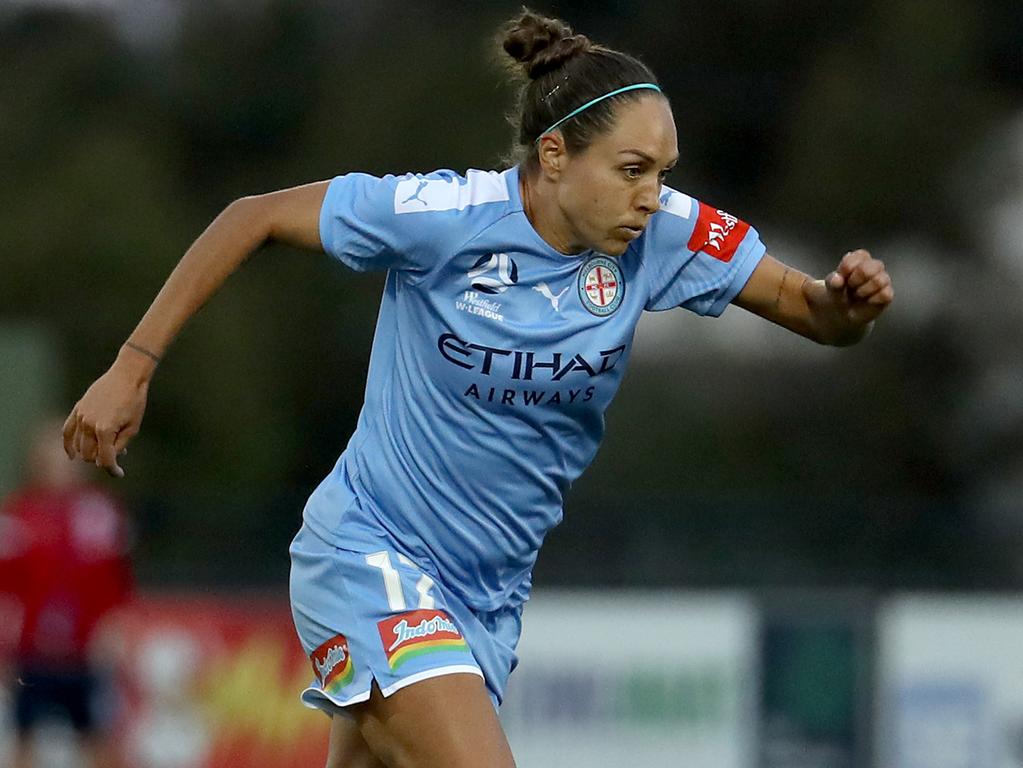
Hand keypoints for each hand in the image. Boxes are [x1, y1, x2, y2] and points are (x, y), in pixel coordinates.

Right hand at [63, 351, 151, 477]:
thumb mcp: (132, 427)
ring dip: (90, 452)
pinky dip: (68, 444)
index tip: (120, 474)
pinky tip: (72, 455)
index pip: (104, 460)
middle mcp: (88, 425)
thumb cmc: (134, 402)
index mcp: (104, 430)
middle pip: (90, 455)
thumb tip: (108, 460)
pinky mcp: (77, 410)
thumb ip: (119, 446)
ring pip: (79, 446)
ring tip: (105, 449)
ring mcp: (80, 417)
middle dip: (102, 459)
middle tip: (117, 455)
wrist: (126, 377)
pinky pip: (66, 431)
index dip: (113, 470)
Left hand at [824, 249, 893, 326]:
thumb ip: (832, 283)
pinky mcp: (888, 294)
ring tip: (857, 294)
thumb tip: (837, 279)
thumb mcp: (831, 288)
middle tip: (850, 287)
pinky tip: (866, 301)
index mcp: (859, 258)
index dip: (846, 268)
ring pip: (879, 280)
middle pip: (868, 268)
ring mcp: (883, 279)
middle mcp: (874, 266)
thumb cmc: (838, 294)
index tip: (839, 277)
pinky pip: (885, 295)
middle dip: (854, 280)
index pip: (859, 256)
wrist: (842, 313)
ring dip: (863, 291)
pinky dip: (872, 300)